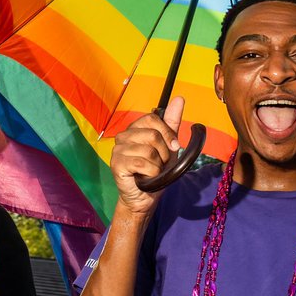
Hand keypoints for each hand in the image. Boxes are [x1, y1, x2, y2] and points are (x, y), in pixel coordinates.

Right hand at [110, 98, 183, 215]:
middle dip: (163, 153)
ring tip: (151, 172)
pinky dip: (151, 173)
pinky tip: (145, 177)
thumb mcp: (168, 146)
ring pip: (149, 150)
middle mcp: (123, 136)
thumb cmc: (155, 172)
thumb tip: (179, 98)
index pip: (153, 119)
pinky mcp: (116, 163)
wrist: (145, 197)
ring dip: (157, 166)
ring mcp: (117, 149)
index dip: (167, 133)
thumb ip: (171, 123)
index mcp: (135, 129)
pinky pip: (142, 163)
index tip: (174, 147)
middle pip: (153, 135)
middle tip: (159, 164)